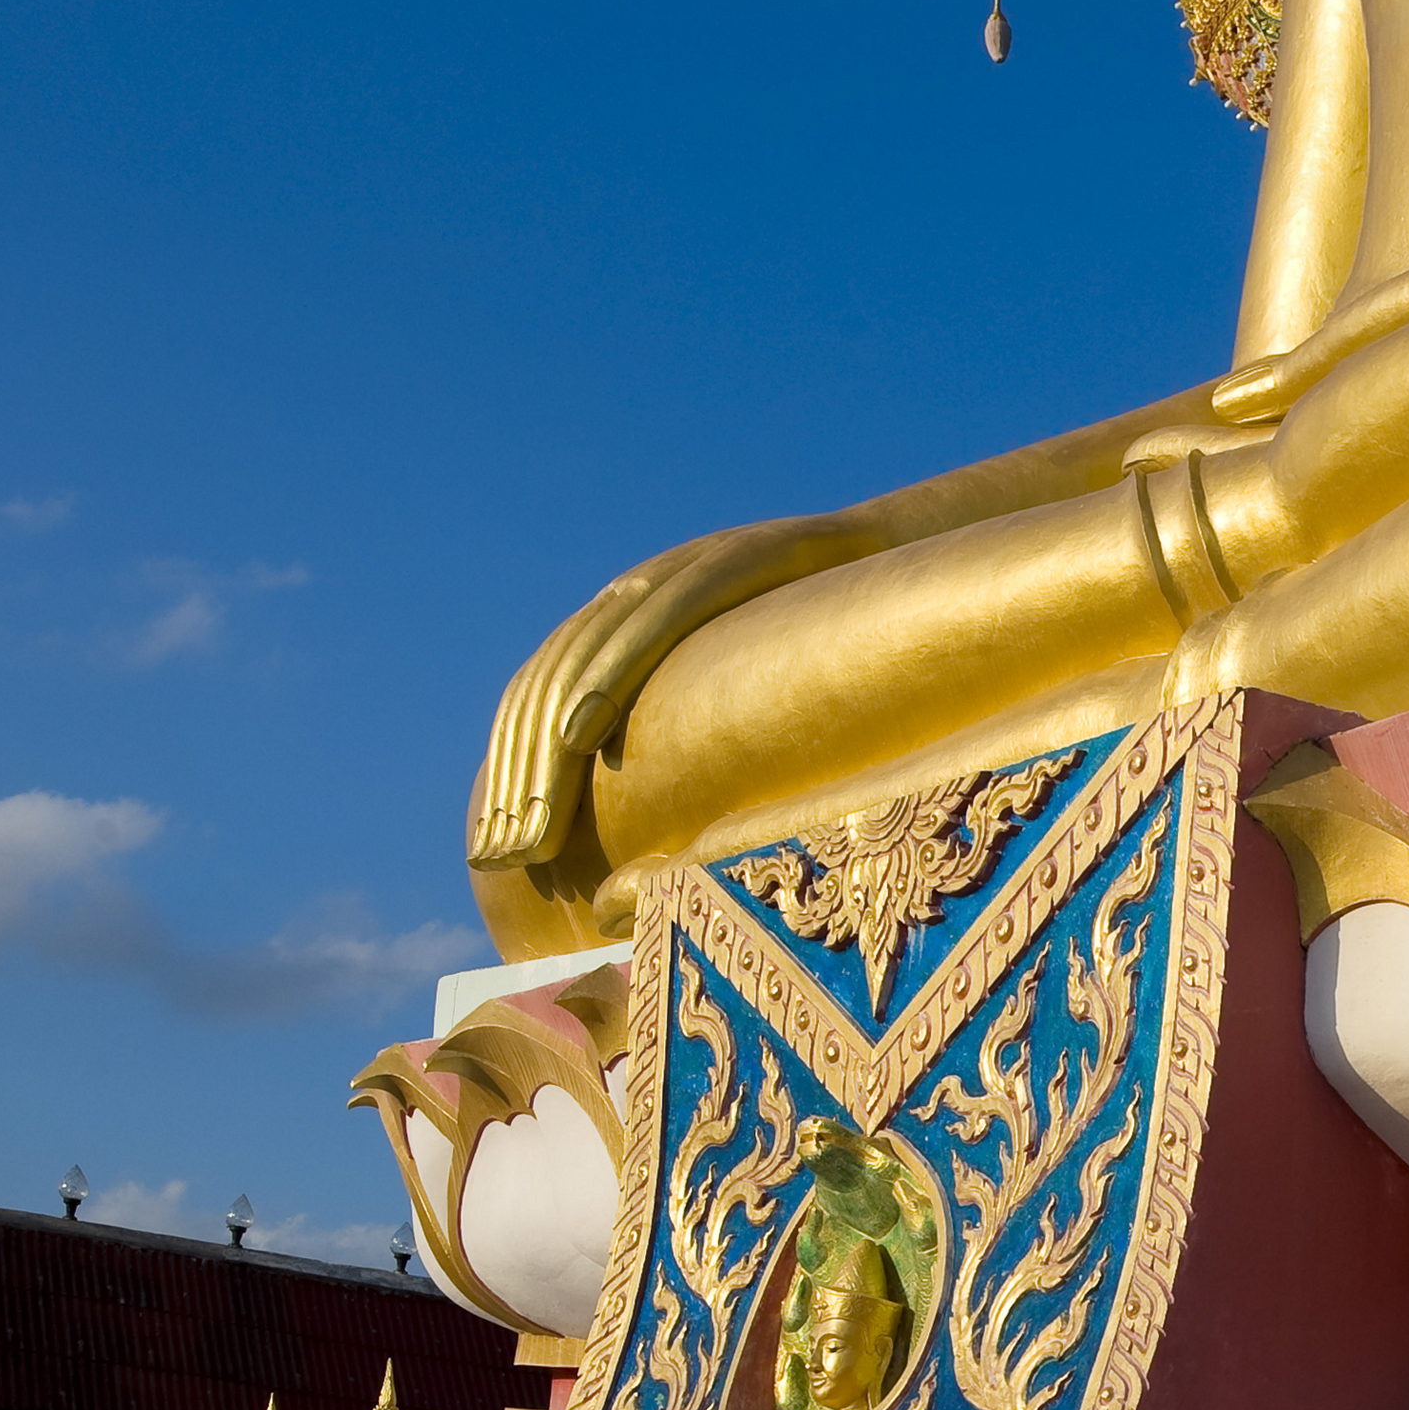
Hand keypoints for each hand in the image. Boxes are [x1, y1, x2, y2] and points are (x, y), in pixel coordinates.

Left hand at [468, 517, 842, 871]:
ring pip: (584, 654)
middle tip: (503, 854)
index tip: (496, 852)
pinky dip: (609, 674)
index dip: (510, 767)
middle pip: (548, 681)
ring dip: (546, 744)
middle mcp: (641, 586)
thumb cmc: (840, 643)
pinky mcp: (732, 559)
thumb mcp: (744, 689)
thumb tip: (646, 826)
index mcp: (632, 616)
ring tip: (529, 818)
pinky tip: (578, 733)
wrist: (912, 555)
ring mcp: (682, 567)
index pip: (540, 692)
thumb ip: (689, 726)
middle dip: (518, 774)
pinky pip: (654, 619)